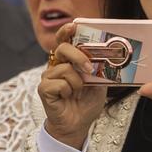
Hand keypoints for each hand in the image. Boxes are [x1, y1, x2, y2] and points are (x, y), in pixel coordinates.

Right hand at [38, 23, 106, 148]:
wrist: (78, 125)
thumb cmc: (86, 103)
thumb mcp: (99, 83)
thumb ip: (100, 69)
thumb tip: (107, 57)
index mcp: (68, 61)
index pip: (64, 41)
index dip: (67, 31)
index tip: (74, 26)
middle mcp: (55, 66)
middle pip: (62, 48)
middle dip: (78, 56)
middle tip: (89, 68)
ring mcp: (48, 77)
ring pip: (64, 69)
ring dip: (77, 83)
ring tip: (78, 92)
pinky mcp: (43, 89)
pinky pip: (59, 84)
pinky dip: (68, 91)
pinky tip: (67, 98)